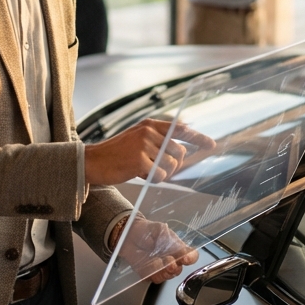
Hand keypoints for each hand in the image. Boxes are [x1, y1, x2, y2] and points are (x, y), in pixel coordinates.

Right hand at [84, 119, 215, 185]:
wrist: (93, 161)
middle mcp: (148, 132)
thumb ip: (157, 140)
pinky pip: (160, 175)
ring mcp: (143, 145)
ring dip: (161, 173)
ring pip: (170, 165)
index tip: (211, 144)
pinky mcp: (139, 160)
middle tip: (157, 170)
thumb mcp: (136, 138)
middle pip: (178, 152)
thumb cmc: (116, 153)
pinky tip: (140, 175)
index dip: (198, 137)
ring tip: (144, 171)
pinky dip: (153, 179)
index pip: (180, 129)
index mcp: (149, 125)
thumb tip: (182, 151)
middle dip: (173, 165)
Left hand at [115, 215, 199, 283]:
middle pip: (179, 270)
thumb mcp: (160, 229)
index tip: (187, 258)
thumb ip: (170, 239)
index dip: (191, 258)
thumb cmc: (147, 230)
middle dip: (175, 267)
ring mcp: (160, 269)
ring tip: (161, 263)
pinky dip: (153, 272)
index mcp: (178, 249)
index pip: (191, 257)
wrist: (129, 233)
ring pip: (167, 276)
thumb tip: (182, 249)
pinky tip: (151, 265)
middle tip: (171, 262)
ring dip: (165, 271)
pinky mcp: (148, 274)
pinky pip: (153, 278)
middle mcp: (172, 261)